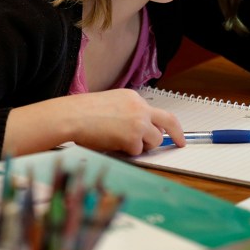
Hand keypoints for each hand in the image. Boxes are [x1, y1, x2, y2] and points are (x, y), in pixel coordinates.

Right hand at [3, 88, 184, 155]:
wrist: (70, 116)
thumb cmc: (80, 113)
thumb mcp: (109, 105)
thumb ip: (126, 114)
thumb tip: (139, 131)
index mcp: (132, 98)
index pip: (158, 111)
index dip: (167, 124)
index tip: (174, 132)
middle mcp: (139, 107)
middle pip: (168, 122)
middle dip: (175, 135)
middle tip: (179, 143)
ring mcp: (138, 122)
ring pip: (154, 140)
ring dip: (141, 146)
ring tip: (120, 142)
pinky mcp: (133, 137)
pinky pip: (137, 151)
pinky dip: (126, 151)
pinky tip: (111, 144)